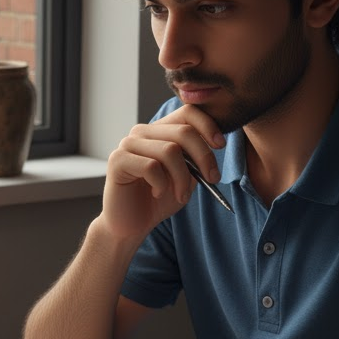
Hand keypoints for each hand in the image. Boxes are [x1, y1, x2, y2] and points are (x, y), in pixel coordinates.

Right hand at [101, 104, 225, 240]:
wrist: (131, 225)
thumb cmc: (157, 200)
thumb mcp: (185, 176)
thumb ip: (196, 157)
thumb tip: (215, 143)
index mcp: (158, 131)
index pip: (187, 112)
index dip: (208, 125)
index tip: (220, 145)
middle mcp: (141, 132)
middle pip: (183, 132)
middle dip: (204, 157)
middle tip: (211, 180)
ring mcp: (127, 145)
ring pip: (169, 151)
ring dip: (182, 178)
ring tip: (181, 195)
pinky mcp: (117, 161)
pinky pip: (151, 167)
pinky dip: (161, 184)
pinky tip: (156, 193)